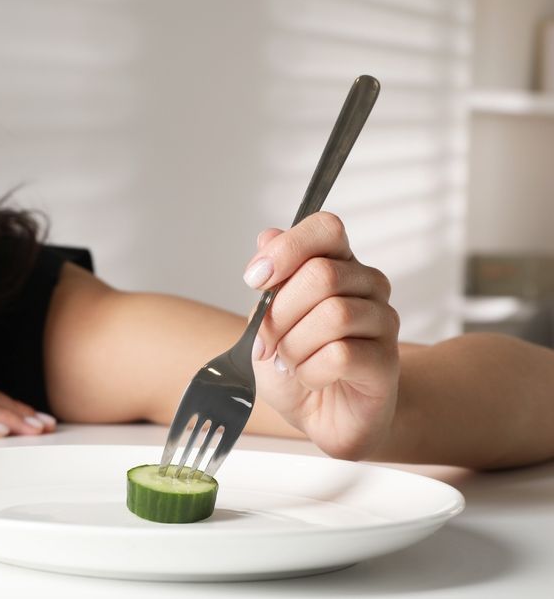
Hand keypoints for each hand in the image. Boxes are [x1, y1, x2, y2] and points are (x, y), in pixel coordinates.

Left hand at [243, 212, 399, 459]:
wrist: (320, 415)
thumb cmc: (296, 364)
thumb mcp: (268, 320)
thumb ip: (271, 280)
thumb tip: (267, 236)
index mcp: (337, 264)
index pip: (326, 228)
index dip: (287, 249)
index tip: (256, 279)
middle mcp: (367, 285)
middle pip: (322, 275)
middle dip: (280, 313)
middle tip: (269, 342)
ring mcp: (383, 321)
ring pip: (333, 315)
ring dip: (295, 345)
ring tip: (291, 363)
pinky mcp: (386, 360)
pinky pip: (341, 354)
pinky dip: (311, 371)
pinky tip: (311, 378)